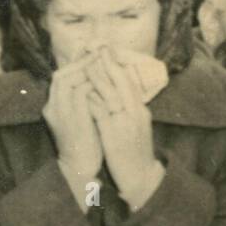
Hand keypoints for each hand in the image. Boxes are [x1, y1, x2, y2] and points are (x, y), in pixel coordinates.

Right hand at [44, 58, 103, 186]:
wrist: (81, 168)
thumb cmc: (86, 143)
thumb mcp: (81, 117)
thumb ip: (84, 100)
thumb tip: (95, 81)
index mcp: (53, 107)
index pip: (60, 77)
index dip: (75, 64)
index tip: (91, 54)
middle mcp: (52, 108)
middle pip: (60, 75)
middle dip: (79, 62)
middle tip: (97, 53)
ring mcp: (59, 113)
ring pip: (66, 80)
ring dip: (84, 69)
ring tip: (101, 62)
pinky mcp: (70, 119)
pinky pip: (78, 93)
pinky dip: (90, 83)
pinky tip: (103, 79)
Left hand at [85, 48, 163, 209]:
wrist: (140, 177)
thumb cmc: (135, 152)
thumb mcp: (136, 126)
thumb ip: (128, 109)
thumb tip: (117, 92)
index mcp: (141, 110)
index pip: (130, 82)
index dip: (118, 64)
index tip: (108, 50)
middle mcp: (136, 114)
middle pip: (122, 83)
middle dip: (109, 64)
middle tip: (98, 48)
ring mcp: (126, 124)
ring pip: (112, 95)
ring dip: (100, 78)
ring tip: (89, 64)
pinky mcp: (114, 135)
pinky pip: (102, 113)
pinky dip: (94, 100)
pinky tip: (84, 91)